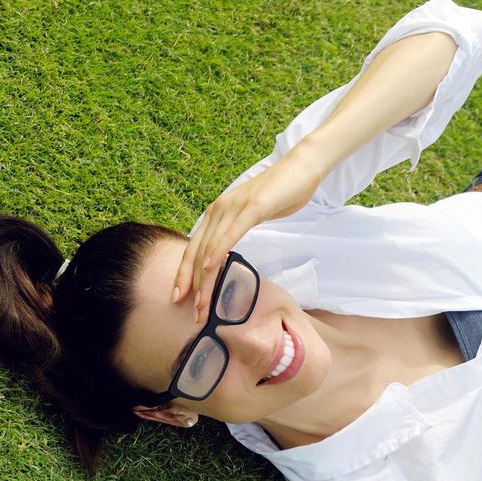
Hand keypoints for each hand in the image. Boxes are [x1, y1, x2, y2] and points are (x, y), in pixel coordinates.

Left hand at [173, 150, 324, 321]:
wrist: (301, 168)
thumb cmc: (281, 193)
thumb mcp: (253, 214)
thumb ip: (237, 229)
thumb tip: (229, 249)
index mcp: (217, 213)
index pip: (194, 249)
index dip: (185, 275)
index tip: (180, 299)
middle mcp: (218, 209)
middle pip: (198, 252)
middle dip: (192, 285)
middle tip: (191, 313)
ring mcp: (234, 207)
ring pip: (211, 248)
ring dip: (204, 278)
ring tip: (202, 303)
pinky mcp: (252, 207)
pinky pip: (231, 233)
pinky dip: (218, 251)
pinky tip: (210, 268)